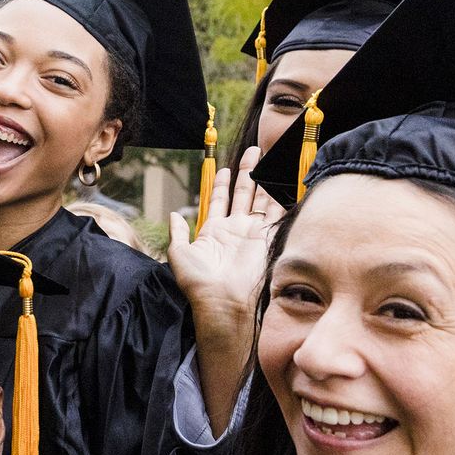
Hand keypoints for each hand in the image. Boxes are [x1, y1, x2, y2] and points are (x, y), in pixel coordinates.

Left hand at [167, 145, 285, 320]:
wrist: (223, 303)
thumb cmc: (198, 283)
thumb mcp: (179, 255)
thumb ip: (177, 233)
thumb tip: (173, 214)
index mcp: (213, 231)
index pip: (219, 200)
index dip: (221, 183)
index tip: (223, 167)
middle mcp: (235, 230)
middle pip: (242, 194)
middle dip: (247, 172)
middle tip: (253, 151)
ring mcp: (253, 233)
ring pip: (260, 199)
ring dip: (263, 179)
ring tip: (265, 157)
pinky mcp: (267, 238)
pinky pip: (277, 213)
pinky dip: (281, 196)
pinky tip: (282, 179)